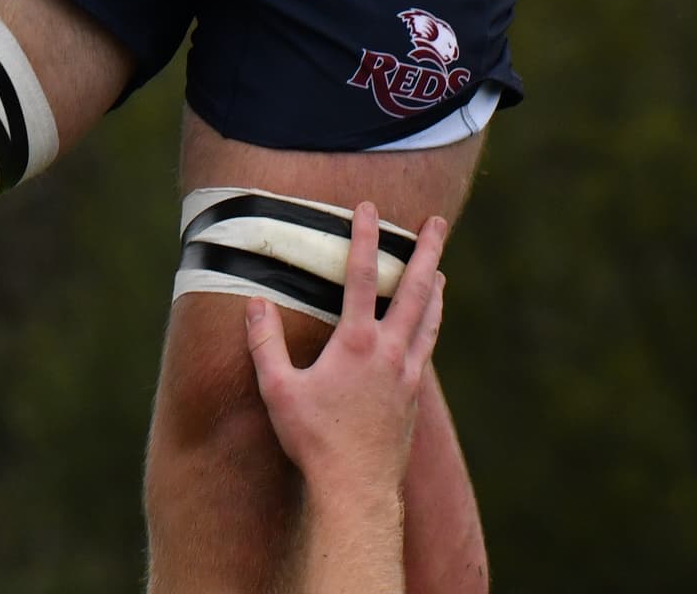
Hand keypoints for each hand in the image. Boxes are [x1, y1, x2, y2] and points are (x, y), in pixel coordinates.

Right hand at [242, 204, 448, 497]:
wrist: (357, 488)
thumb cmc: (314, 440)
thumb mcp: (278, 390)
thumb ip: (265, 344)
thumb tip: (254, 302)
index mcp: (356, 344)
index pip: (361, 278)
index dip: (364, 238)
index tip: (368, 208)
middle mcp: (389, 352)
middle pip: (415, 290)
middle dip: (426, 252)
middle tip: (438, 223)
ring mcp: (406, 375)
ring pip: (428, 320)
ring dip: (435, 290)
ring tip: (441, 271)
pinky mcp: (412, 398)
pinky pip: (425, 349)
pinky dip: (430, 327)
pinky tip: (428, 328)